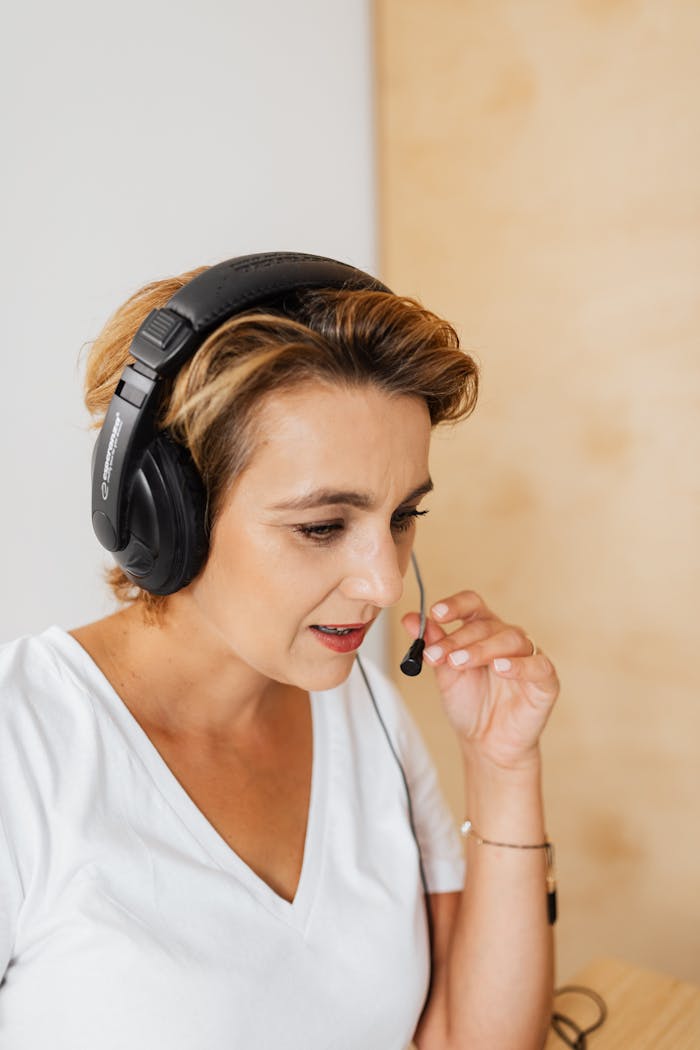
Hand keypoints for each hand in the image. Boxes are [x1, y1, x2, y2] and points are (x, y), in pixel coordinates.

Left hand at [401, 591, 559, 770]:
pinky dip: (520, 665)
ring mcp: (529, 657)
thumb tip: (408, 619)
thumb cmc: (470, 705)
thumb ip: (432, 644)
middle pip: (486, 624)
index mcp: (483, 631)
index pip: (472, 605)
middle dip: (458, 639)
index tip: (435, 613)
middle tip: (438, 655)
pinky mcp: (545, 680)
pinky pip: (538, 665)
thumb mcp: (445, 673)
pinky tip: (501, 668)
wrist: (487, 743)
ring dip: (482, 649)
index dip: (455, 605)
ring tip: (460, 662)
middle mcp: (507, 638)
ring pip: (511, 639)